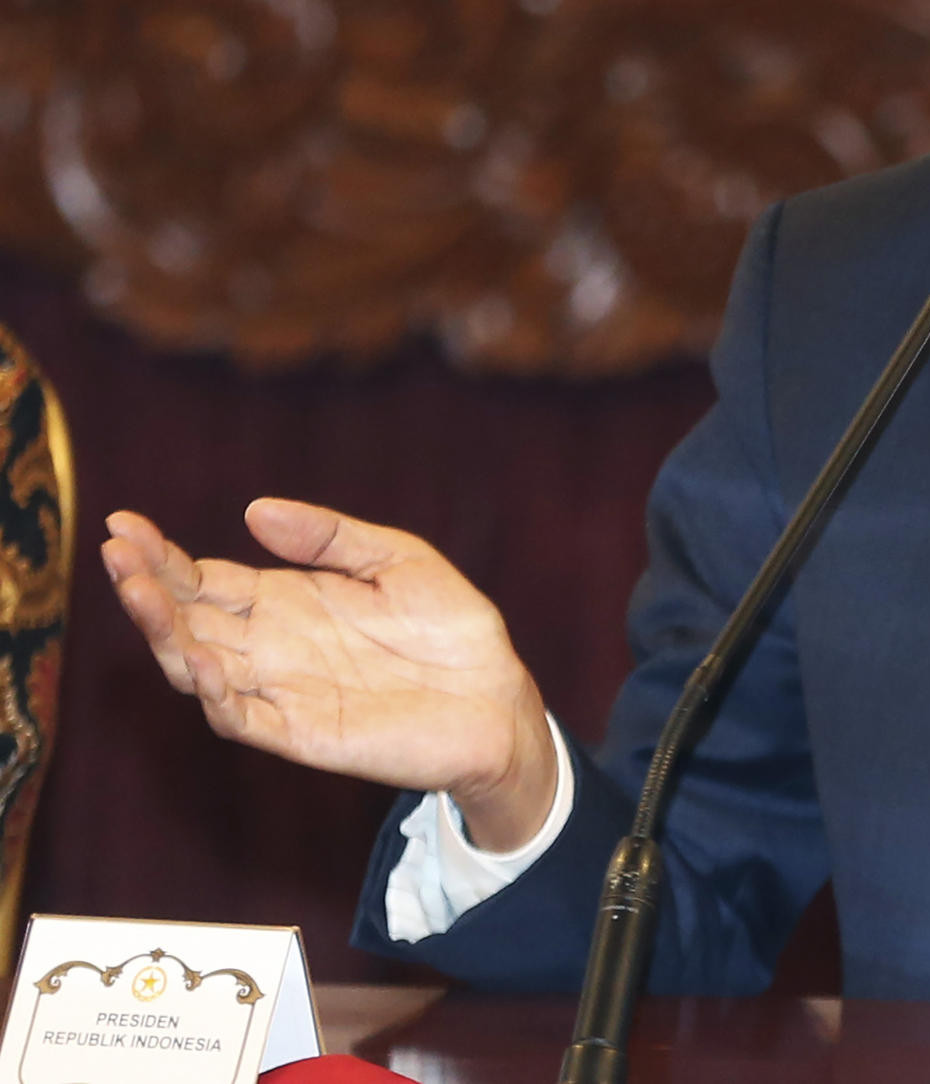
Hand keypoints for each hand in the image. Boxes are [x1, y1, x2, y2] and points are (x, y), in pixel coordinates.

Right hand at [101, 500, 558, 852]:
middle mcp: (270, 647)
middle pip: (187, 619)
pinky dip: (217, 693)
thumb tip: (255, 510)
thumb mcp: (397, 559)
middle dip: (147, 588)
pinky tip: (203, 660)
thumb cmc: (449, 628)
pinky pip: (243, 718)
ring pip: (199, 667)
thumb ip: (329, 536)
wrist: (497, 695)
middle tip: (117, 553)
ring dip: (165, 634)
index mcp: (285, 601)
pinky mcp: (303, 733)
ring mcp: (281, 691)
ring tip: (140, 593)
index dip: (160, 556)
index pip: (204, 579)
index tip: (122, 524)